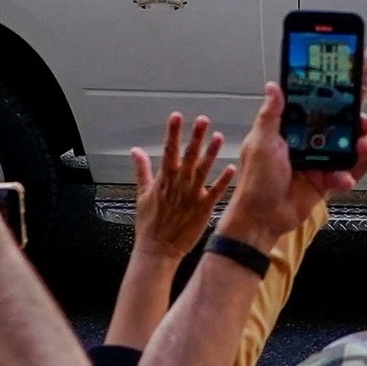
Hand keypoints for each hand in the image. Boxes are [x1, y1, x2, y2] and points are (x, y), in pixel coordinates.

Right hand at [129, 113, 230, 269]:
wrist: (157, 249)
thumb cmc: (149, 223)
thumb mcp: (142, 194)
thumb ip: (142, 170)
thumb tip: (135, 150)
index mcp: (163, 180)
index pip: (168, 151)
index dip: (172, 133)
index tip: (176, 116)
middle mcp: (178, 185)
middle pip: (187, 156)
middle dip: (195, 137)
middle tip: (203, 120)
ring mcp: (191, 196)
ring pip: (203, 170)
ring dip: (211, 153)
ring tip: (219, 137)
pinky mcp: (202, 209)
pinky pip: (215, 192)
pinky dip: (223, 180)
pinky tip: (231, 168)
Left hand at [219, 49, 366, 251]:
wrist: (263, 218)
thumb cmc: (256, 180)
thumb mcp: (261, 142)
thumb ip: (271, 114)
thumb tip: (273, 85)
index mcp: (295, 125)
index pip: (320, 95)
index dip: (341, 80)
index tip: (362, 60)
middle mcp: (311, 137)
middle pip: (344, 119)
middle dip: (362, 118)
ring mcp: (321, 158)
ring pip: (351, 145)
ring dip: (361, 145)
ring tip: (363, 146)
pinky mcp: (327, 178)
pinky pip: (346, 173)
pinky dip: (346, 175)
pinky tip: (342, 179)